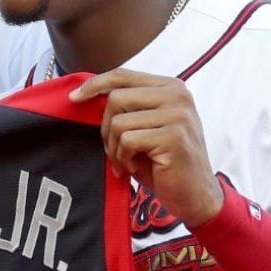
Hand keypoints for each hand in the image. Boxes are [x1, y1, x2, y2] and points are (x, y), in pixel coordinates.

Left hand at [72, 70, 224, 227]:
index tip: (74, 98)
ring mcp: (178, 115)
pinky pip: (127, 140)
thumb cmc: (165, 163)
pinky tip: (136, 167)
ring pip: (119, 122)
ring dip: (115, 148)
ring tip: (128, 161)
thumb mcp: (148, 126)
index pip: (123, 75)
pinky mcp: (173, 137)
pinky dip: (124, 158)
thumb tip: (85, 94)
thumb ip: (129, 107)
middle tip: (115, 150)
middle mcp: (178, 95)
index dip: (95, 84)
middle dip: (106, 128)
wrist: (196, 195)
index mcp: (171, 87)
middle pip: (116, 97)